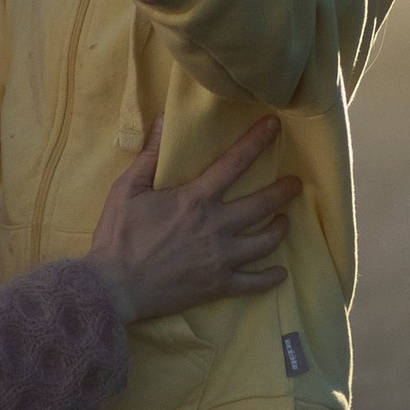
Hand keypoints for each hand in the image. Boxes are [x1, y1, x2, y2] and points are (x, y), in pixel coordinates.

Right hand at [83, 119, 299, 323]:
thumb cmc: (118, 236)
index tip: (275, 126)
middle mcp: (217, 226)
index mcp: (196, 199)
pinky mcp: (218, 285)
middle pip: (263, 204)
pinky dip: (270, 278)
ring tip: (285, 220)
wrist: (113, 287)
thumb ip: (149, 156)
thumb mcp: (127, 189)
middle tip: (296, 184)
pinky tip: (280, 273)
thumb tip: (163, 122)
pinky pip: (254, 283)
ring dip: (280, 228)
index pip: (235, 163)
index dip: (257, 141)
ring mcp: (221, 258)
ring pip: (265, 241)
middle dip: (284, 191)